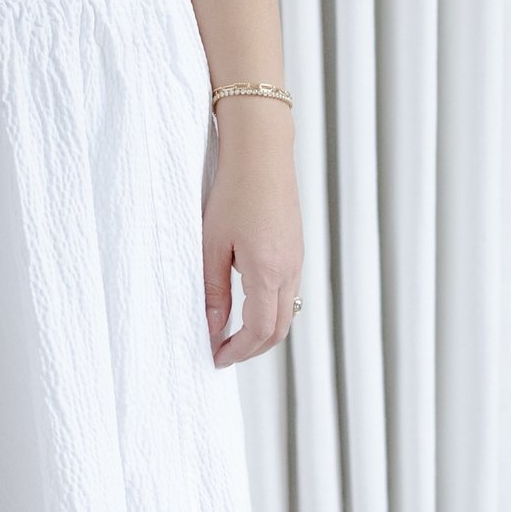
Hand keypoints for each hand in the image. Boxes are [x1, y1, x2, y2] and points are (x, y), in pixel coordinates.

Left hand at [203, 118, 301, 364]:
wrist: (262, 153)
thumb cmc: (234, 192)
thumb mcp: (213, 245)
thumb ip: (214, 290)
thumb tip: (213, 328)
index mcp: (269, 272)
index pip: (259, 330)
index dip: (238, 350)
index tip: (216, 358)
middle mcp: (290, 270)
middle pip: (279, 329)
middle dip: (252, 349)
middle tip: (223, 353)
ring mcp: (297, 260)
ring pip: (287, 313)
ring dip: (263, 332)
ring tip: (232, 334)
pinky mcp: (296, 249)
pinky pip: (289, 292)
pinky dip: (271, 310)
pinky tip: (248, 305)